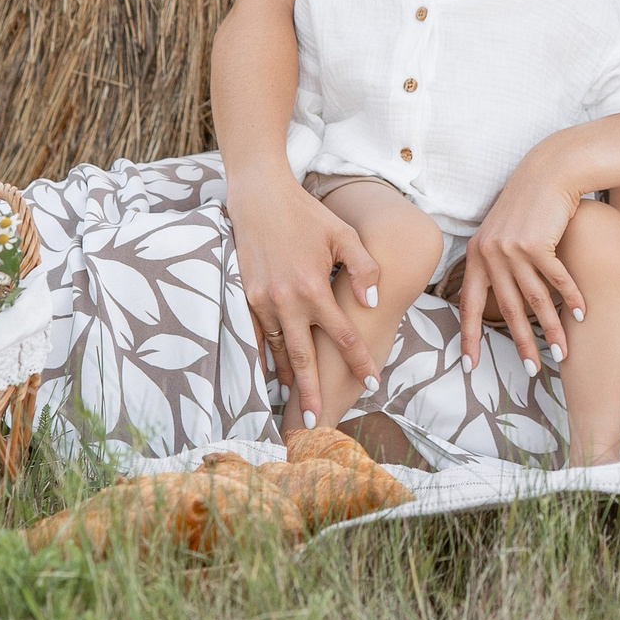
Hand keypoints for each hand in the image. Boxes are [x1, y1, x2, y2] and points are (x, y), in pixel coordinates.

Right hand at [227, 165, 381, 426]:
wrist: (260, 199)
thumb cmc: (307, 215)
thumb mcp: (344, 234)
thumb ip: (364, 269)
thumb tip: (372, 304)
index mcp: (314, 288)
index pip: (342, 335)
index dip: (358, 361)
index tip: (371, 383)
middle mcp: (287, 301)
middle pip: (303, 358)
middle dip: (313, 391)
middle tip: (321, 420)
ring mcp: (262, 302)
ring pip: (277, 351)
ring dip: (288, 378)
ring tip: (298, 402)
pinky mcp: (247, 299)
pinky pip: (256, 337)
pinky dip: (263, 358)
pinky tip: (269, 374)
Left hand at [461, 144, 587, 371]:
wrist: (547, 173)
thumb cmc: (527, 205)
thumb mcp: (501, 233)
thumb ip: (496, 263)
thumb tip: (498, 298)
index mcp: (476, 256)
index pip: (470, 305)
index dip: (469, 337)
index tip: (469, 366)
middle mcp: (490, 255)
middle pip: (508, 310)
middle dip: (521, 344)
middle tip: (532, 370)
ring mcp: (514, 249)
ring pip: (536, 300)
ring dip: (552, 329)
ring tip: (562, 353)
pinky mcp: (538, 243)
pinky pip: (557, 280)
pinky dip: (572, 299)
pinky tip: (582, 316)